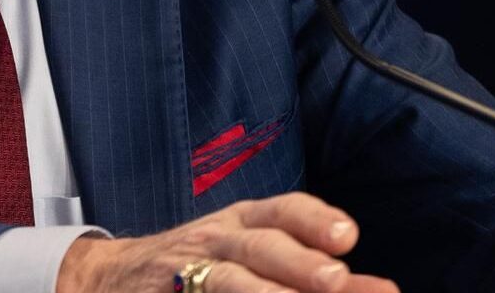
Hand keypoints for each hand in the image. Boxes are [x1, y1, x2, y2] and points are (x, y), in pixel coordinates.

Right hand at [57, 193, 396, 292]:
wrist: (110, 278)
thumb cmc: (202, 268)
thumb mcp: (253, 254)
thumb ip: (314, 271)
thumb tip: (384, 291)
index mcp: (241, 223)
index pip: (282, 210)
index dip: (314, 220)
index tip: (348, 236)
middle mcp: (216, 242)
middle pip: (259, 246)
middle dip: (298, 262)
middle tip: (335, 280)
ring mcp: (185, 273)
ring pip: (226, 283)